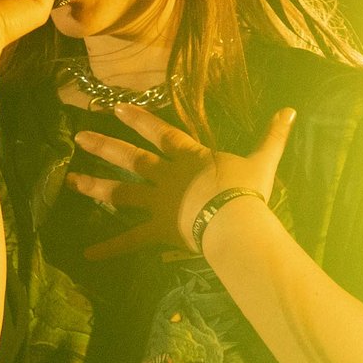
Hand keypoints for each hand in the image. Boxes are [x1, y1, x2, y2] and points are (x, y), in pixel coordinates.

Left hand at [66, 104, 295, 260]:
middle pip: (130, 158)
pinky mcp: (157, 230)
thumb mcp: (263, 159)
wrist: (234, 219)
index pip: (160, 132)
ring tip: (70, 181)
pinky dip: (110, 248)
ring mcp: (158, 203)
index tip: (116, 108)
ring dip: (94, 186)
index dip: (138, 119)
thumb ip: (273, 135)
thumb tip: (291, 110)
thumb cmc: (247, 189)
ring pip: (121, 192)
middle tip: (79, 137)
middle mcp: (167, 176)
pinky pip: (130, 240)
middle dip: (104, 146)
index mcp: (189, 157)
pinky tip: (87, 254)